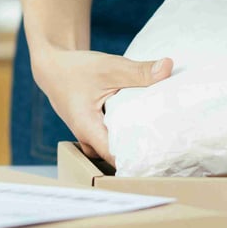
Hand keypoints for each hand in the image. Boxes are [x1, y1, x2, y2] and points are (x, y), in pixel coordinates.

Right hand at [32, 49, 172, 165]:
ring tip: (164, 139)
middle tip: (172, 149)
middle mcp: (89, 140)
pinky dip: (129, 133)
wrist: (54, 68)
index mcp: (89, 130)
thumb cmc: (77, 69)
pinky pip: (115, 140)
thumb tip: (168, 67)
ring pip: (117, 149)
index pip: (118, 158)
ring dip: (135, 143)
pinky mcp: (96, 132)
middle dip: (142, 154)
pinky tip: (149, 126)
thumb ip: (139, 71)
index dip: (140, 160)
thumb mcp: (110, 67)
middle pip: (120, 157)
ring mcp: (92, 139)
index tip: (164, 159)